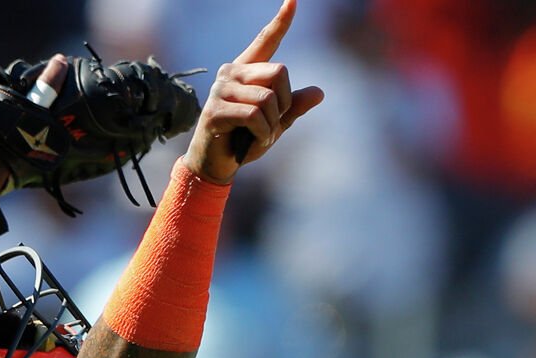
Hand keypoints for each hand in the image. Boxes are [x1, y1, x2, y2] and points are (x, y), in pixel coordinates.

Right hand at [185, 0, 324, 181]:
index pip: (266, 41)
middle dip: (284, 104)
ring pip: (268, 98)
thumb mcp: (275, 123)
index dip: (281, 22)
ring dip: (273, 124)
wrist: (217, 163)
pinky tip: (253, 140)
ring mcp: (221, 89)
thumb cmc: (244, 139)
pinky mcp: (216, 110)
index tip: (293, 0)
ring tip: (259, 135)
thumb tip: (319, 92)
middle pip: (279, 72)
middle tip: (270, 125)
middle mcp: (231, 72)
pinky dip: (263, 133)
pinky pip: (256, 116)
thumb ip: (293, 107)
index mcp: (246, 71)